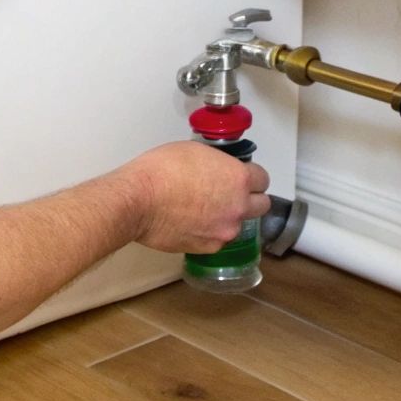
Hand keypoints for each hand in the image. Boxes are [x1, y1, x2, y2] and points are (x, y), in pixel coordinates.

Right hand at [119, 141, 270, 252]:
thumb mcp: (195, 151)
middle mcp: (238, 207)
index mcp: (239, 178)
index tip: (239, 176)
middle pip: (261, 205)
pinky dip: (210, 232)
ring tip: (204, 210)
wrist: (138, 201)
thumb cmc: (162, 170)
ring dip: (228, 217)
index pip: (263, 179)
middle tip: (229, 194)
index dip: (251, 176)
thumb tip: (220, 172)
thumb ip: (218, 164)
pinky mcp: (208, 248)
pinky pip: (218, 239)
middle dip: (249, 199)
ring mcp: (225, 231)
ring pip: (238, 224)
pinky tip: (192, 223)